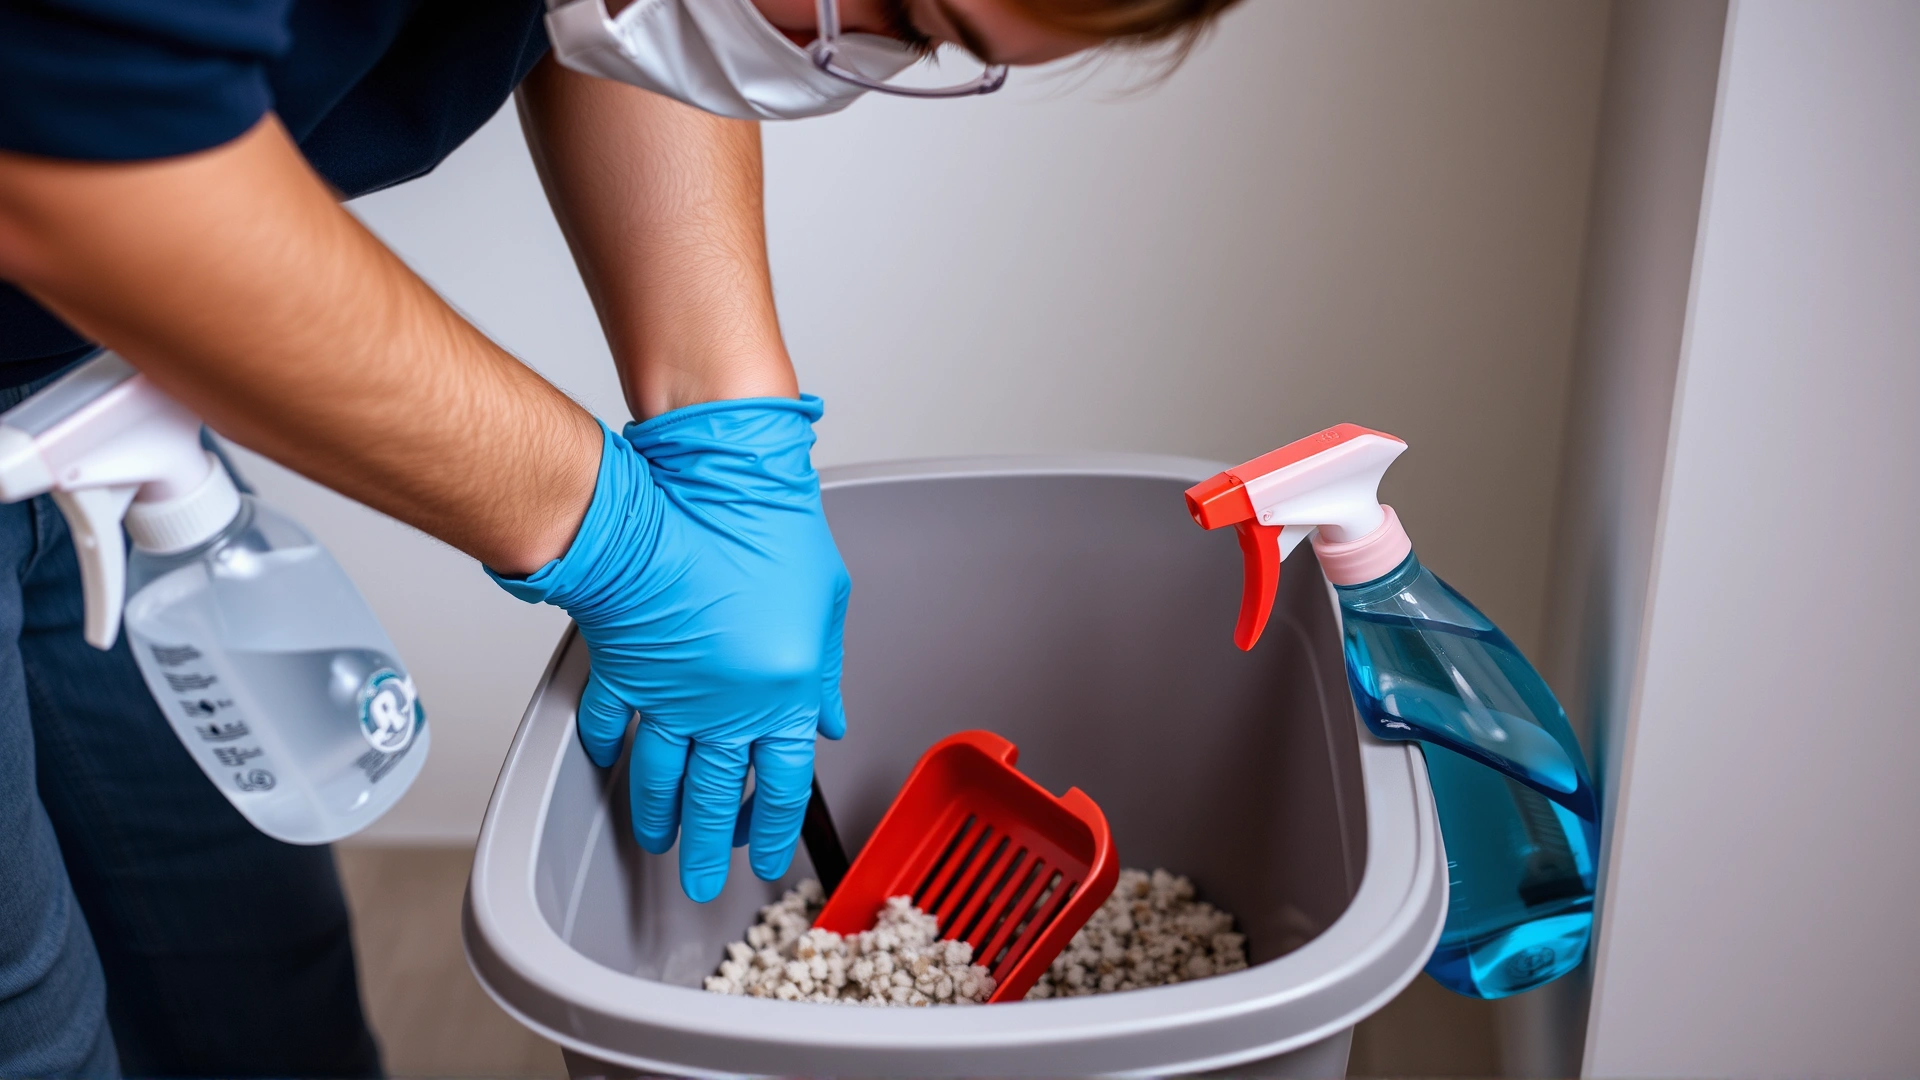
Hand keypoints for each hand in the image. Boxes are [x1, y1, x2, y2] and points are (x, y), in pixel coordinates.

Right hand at [491, 396, 848, 900]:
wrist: (701, 482)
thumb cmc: (769, 529)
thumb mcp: (826, 604)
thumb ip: (822, 674)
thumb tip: (829, 721)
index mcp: (782, 694)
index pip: (781, 784)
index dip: (771, 829)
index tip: (764, 859)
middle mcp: (722, 705)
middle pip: (712, 795)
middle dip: (705, 844)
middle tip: (696, 877)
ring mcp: (667, 688)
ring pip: (656, 773)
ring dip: (653, 813)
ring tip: (652, 840)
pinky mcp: (623, 662)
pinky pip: (610, 719)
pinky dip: (609, 746)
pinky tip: (610, 763)